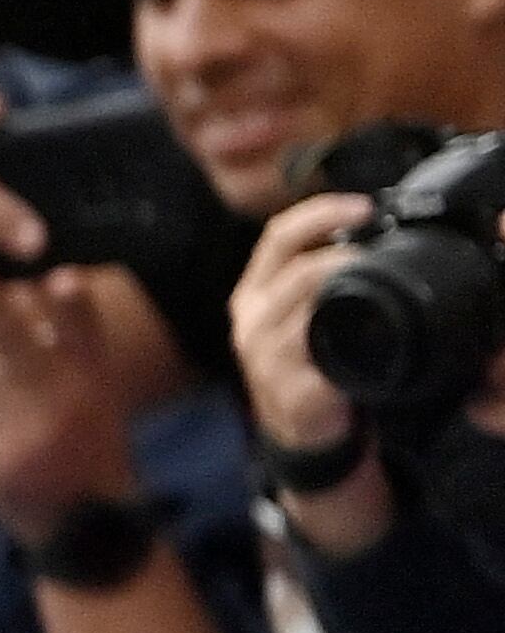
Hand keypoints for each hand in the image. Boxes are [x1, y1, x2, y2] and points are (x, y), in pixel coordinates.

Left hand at [0, 269, 142, 546]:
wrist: (85, 524)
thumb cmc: (86, 442)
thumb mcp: (92, 390)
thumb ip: (57, 347)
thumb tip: (5, 299)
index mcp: (93, 379)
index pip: (84, 333)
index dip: (73, 307)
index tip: (65, 278)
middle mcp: (61, 403)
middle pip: (11, 343)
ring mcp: (21, 433)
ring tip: (11, 408)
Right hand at [233, 194, 378, 456]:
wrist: (298, 427)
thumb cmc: (302, 362)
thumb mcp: (294, 312)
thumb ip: (312, 276)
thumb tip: (363, 231)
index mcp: (252, 293)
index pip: (278, 236)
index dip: (320, 212)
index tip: (363, 206)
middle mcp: (251, 320)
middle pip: (294, 267)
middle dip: (343, 251)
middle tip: (380, 247)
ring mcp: (264, 355)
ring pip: (305, 304)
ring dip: (347, 284)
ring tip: (378, 279)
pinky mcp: (287, 385)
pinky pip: (319, 349)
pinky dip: (347, 331)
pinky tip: (368, 325)